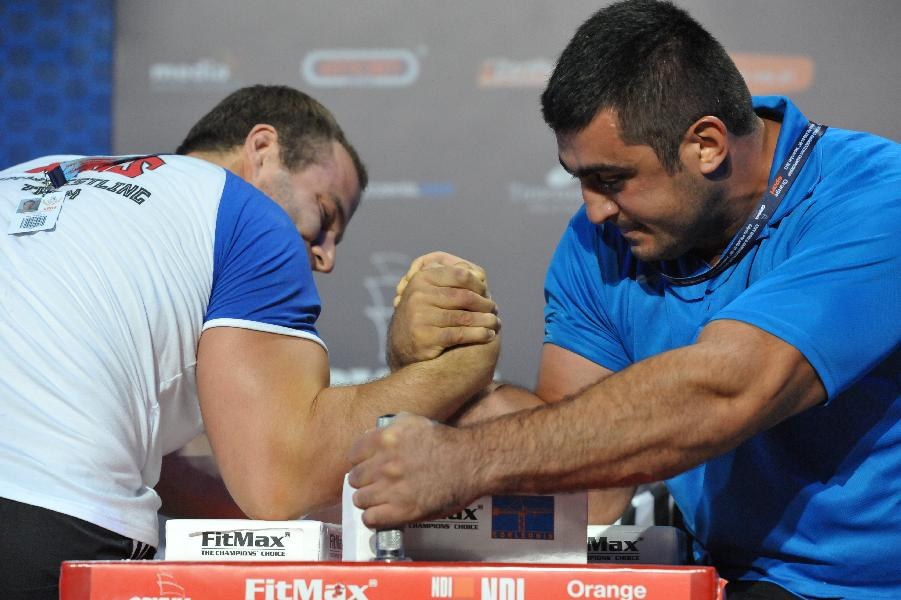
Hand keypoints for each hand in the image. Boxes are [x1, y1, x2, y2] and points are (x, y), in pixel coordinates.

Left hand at [348, 413, 476, 527]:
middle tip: (375, 483)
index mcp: (384, 440)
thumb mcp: (414, 421)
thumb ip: (389, 428)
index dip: (360, 461)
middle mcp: (384, 464)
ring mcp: (392, 489)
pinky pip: (370, 519)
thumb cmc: (445, 442)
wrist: (470, 462)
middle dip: (364, 481)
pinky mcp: (402, 511)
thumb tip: (371, 436)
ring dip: (369, 500)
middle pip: (354, 479)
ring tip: (380, 499)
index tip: (366, 466)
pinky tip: (383, 513)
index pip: (353, 455)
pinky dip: (374, 518)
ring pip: (360, 500)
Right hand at [387, 253, 499, 369]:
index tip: (486, 291)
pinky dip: (479, 334)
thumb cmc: (426, 313)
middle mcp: (418, 295)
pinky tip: (488, 335)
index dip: (478, 283)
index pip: (460, 275)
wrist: (403, 344)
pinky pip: (460, 334)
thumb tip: (479, 274)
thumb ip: (450, 280)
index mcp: (422, 279)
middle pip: (464, 296)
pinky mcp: (426, 336)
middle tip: (494, 309)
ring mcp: (420, 316)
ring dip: (486, 320)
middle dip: (484, 303)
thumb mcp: (431, 291)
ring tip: (495, 323)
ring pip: (464, 317)